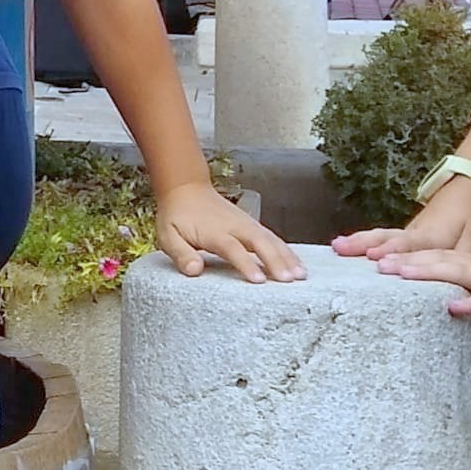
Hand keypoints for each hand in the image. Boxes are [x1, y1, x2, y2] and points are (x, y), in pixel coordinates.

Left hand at [156, 182, 305, 281]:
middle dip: (276, 261)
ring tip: (302, 275)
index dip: (246, 264)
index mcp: (214, 231)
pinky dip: (286, 251)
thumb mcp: (168, 236)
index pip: (232, 249)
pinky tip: (297, 264)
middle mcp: (235, 226)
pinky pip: (272, 238)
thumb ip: (181, 254)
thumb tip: (194, 270)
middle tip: (290, 280)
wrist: (186, 189)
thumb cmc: (176, 217)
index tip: (258, 280)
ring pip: (271, 240)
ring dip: (287, 257)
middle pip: (260, 243)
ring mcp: (246, 224)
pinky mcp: (252, 225)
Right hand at [333, 176, 470, 260]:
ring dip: (357, 240)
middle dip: (364, 245)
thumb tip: (452, 274)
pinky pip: (378, 235)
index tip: (374, 257)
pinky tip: (342, 244)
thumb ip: (463, 256)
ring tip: (336, 246)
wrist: (464, 186)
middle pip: (386, 239)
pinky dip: (359, 239)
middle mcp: (414, 233)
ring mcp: (405, 231)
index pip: (410, 245)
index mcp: (434, 235)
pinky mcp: (401, 232)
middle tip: (341, 249)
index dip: (393, 251)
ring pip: (378, 235)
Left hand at [375, 207, 470, 316]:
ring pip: (455, 273)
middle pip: (437, 262)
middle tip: (369, 264)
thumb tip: (458, 294)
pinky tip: (449, 306)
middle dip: (403, 263)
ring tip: (393, 274)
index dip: (407, 257)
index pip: (437, 258)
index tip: (375, 258)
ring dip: (424, 273)